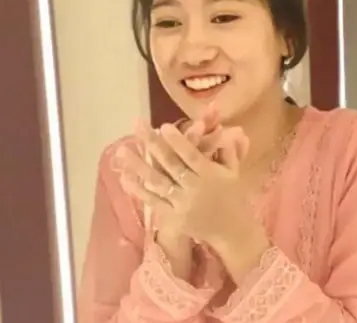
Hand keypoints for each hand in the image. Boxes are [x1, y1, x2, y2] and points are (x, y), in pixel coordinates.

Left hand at [124, 123, 265, 248]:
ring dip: (138, 166)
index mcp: (210, 175)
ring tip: (122, 151)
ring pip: (157, 182)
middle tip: (137, 127)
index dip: (178, 141)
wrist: (231, 230)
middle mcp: (194, 188)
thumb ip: (229, 151)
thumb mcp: (234, 173)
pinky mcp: (173, 216)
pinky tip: (124, 177)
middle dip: (153, 144)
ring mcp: (182, 203)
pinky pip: (153, 201)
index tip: (163, 125)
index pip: (192, 155)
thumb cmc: (232, 197)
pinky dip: (138, 190)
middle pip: (171, 164)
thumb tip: (227, 130)